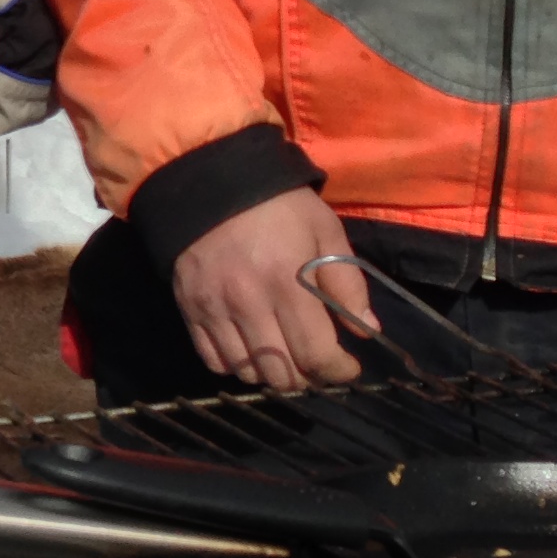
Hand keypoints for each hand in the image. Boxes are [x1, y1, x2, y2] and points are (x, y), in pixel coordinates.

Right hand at [171, 187, 373, 393]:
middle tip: (317, 362)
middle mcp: (249, 304)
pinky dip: (236, 365)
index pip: (315, 353)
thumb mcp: (324, 230)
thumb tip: (367, 330)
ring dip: (272, 374)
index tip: (348, 366)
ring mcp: (214, 309)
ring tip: (285, 356)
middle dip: (308, 377)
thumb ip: (347, 282)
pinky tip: (251, 349)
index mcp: (288, 283)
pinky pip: (213, 360)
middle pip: (281, 373)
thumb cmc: (277, 206)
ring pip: (247, 372)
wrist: (210, 180)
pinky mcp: (189, 309)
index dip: (337, 370)